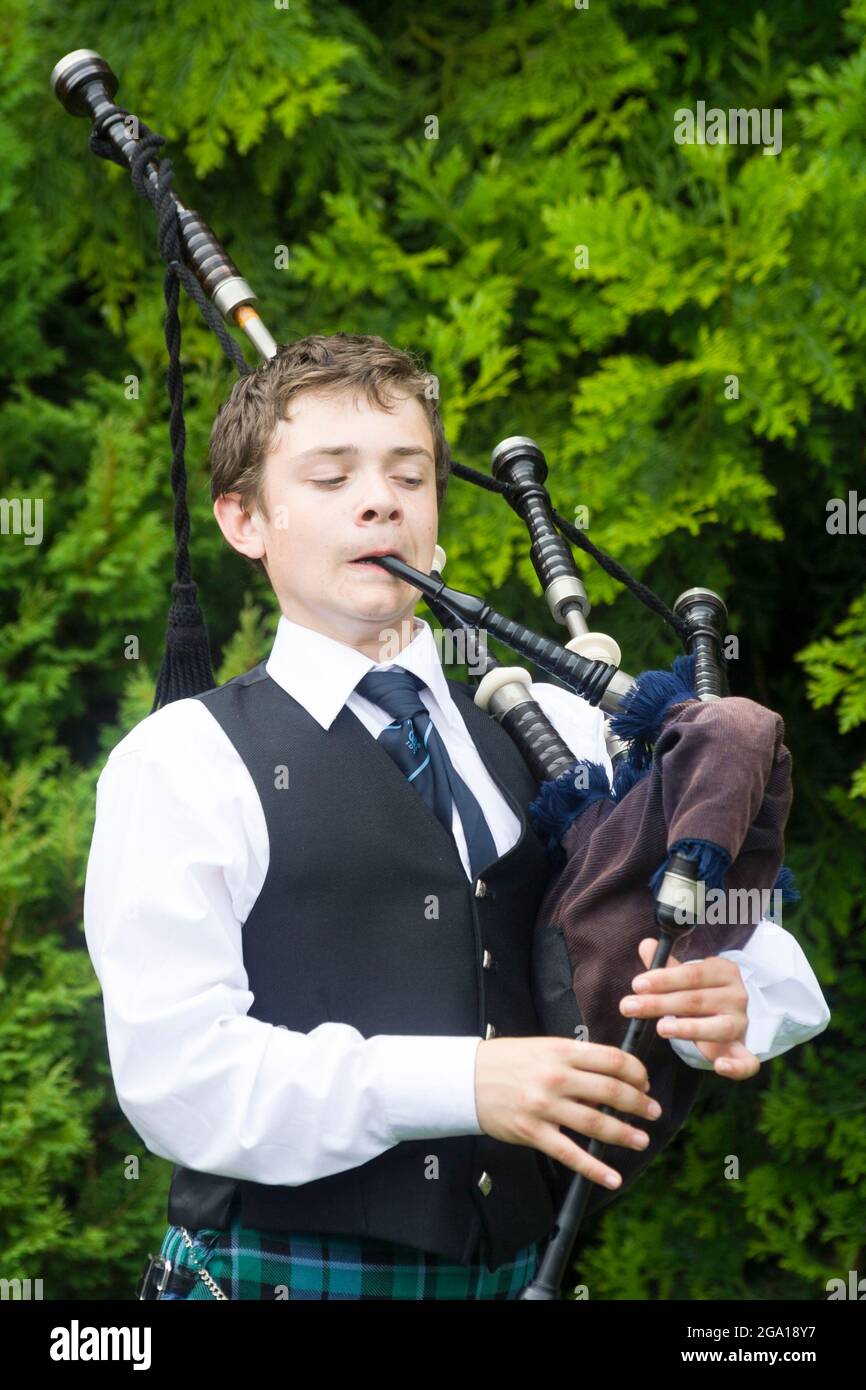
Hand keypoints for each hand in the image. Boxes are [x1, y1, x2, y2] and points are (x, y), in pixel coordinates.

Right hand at [474, 1035, 661, 1189]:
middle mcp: (556, 1077)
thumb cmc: (507, 1061)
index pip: (612, 1059)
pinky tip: (612, 1177)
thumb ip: (576, 1060)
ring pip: (595, 1123)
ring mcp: (544, 1106)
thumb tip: (612, 1078)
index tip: (645, 1082)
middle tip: (654, 1112)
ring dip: (624, 1134)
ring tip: (641, 1139)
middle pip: (610, 1091)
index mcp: (561, 1051)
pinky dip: (594, 1168)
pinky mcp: (532, 1132)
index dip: (636, 1072)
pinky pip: (570, 1154)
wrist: (465, 1078)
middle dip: (639, 1103)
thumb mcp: (543, 1048)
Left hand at [619, 938, 760, 1080]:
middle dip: (660, 1004)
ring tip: (661, 1028)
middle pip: (696, 1000)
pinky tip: (719, 1067)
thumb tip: (647, 945)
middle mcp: (736, 996)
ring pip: (718, 1028)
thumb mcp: (686, 977)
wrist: (728, 1014)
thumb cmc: (701, 992)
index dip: (664, 979)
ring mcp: (741, 1024)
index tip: (637, 985)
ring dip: (689, 1029)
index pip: (692, 974)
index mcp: (723, 971)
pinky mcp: (743, 1050)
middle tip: (629, 1007)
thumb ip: (666, 965)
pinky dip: (736, 1067)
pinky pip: (747, 1062)